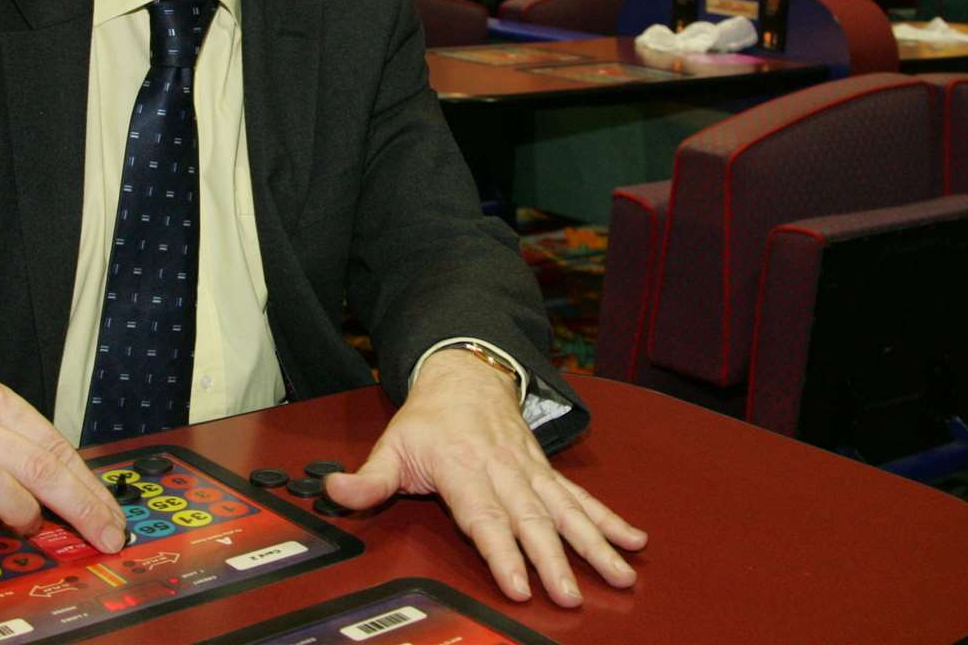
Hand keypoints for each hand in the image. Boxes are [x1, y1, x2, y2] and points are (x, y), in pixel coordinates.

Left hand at [326, 350, 645, 606]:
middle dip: (553, 560)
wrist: (466, 372)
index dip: (501, 551)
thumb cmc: (428, 417)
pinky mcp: (545, 472)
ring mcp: (530, 471)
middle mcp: (503, 470)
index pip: (485, 516)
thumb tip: (332, 493)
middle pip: (531, 520)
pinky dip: (610, 519)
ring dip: (594, 545)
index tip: (518, 584)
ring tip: (620, 576)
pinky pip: (581, 498)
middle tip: (570, 596)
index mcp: (463, 467)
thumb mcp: (391, 443)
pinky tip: (635, 541)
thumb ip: (368, 478)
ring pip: (565, 511)